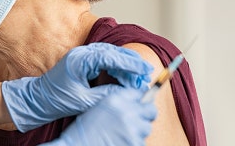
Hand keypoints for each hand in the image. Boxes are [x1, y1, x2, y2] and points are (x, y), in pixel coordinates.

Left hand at [1, 43, 152, 131]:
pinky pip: (104, 60)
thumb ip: (106, 95)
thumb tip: (127, 92)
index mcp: (80, 60)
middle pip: (113, 52)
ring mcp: (82, 56)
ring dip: (125, 65)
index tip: (144, 70)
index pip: (111, 57)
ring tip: (138, 77)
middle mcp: (81, 53)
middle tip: (145, 74)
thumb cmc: (56, 100)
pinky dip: (116, 67)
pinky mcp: (83, 61)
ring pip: (110, 55)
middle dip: (131, 63)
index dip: (130, 63)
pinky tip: (124, 77)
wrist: (38, 99)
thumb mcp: (84, 101)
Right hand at [41, 89, 156, 145]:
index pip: (140, 94)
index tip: (142, 105)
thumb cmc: (84, 130)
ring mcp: (132, 129)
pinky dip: (133, 143)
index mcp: (116, 100)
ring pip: (146, 129)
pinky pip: (142, 142)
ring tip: (122, 135)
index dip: (142, 101)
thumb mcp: (99, 108)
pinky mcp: (134, 144)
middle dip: (146, 116)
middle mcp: (126, 112)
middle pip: (151, 111)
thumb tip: (138, 104)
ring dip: (138, 132)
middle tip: (137, 121)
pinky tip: (120, 142)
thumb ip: (118, 103)